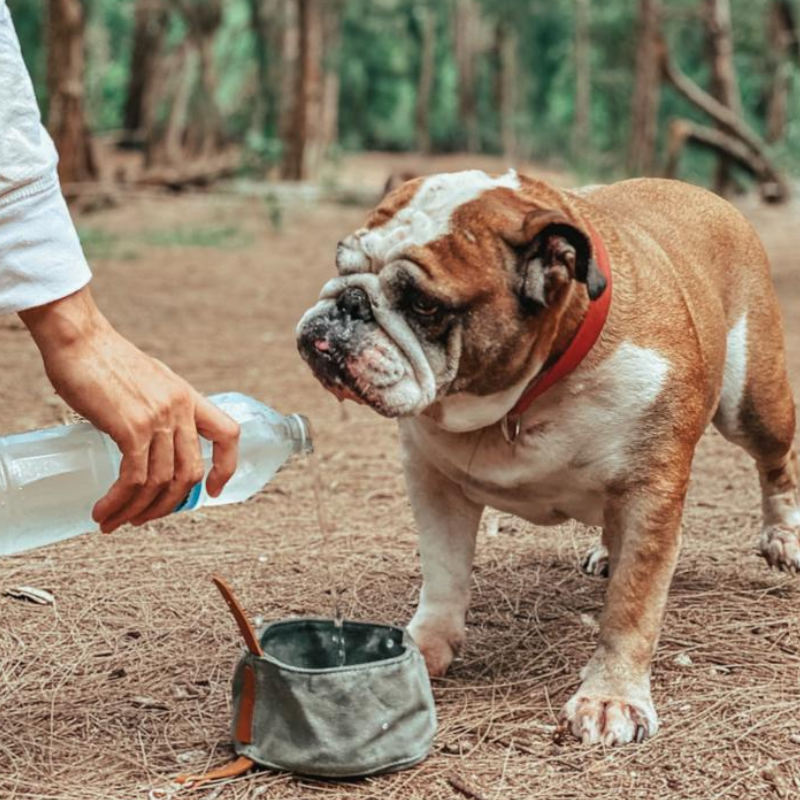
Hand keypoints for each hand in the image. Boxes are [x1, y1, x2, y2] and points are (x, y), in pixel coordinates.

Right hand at [20, 287, 239, 531]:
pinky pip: (134, 478)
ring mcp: (158, 418)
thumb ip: (156, 407)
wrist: (77, 338)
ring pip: (160, 482)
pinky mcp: (131, 427)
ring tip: (112, 522)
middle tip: (141, 519)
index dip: (227, 466)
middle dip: (167, 505)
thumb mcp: (146, 382)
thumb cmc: (102, 360)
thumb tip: (147, 440)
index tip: (214, 490)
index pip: (228, 433)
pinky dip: (119, 501)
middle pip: (190, 471)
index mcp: (188, 397)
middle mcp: (180, 408)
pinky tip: (103, 510)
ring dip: (136, 510)